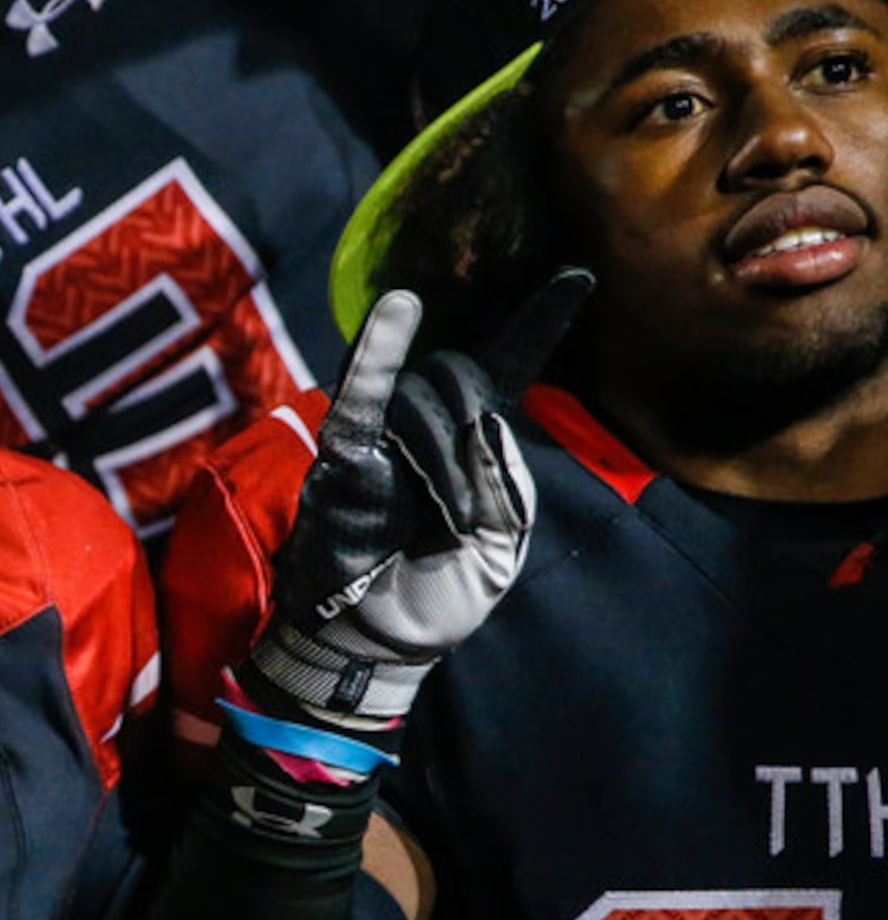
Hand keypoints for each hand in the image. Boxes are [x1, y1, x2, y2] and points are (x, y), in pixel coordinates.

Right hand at [245, 270, 590, 734]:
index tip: (577, 275)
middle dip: (471, 429)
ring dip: (441, 453)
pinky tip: (396, 313)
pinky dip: (374, 358)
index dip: (538, 322)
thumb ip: (501, 477)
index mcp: (474, 445)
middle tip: (464, 511)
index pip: (506, 368)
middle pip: (457, 376)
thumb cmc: (438, 597)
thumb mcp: (500, 545)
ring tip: (442, 517)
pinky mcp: (341, 459)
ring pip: (420, 394)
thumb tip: (476, 417)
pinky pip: (360, 402)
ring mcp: (379, 440)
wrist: (378, 644)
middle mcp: (424, 429)